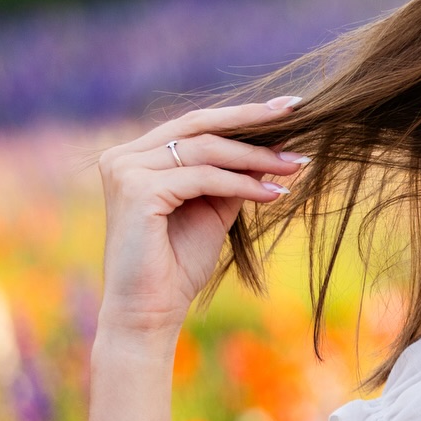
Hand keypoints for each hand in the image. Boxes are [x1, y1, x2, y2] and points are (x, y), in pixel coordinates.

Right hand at [95, 98, 307, 343]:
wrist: (149, 312)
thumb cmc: (177, 266)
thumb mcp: (212, 209)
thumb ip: (231, 176)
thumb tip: (272, 147)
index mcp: (135, 156)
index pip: (195, 124)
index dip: (241, 115)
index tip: (287, 108)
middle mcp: (123, 156)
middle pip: (198, 124)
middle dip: (252, 120)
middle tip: (296, 113)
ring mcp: (125, 171)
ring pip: (205, 150)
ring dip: (256, 158)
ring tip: (295, 165)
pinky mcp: (137, 191)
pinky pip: (203, 178)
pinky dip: (242, 184)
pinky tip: (273, 193)